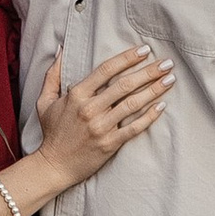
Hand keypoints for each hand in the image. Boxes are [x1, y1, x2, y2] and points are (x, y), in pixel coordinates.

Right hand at [33, 44, 172, 188]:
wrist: (54, 166)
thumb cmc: (52, 133)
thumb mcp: (45, 101)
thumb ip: (52, 74)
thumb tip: (60, 49)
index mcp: (77, 95)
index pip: (107, 70)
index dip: (127, 58)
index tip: (144, 50)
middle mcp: (90, 109)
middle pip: (125, 85)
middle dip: (149, 71)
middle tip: (167, 63)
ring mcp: (101, 127)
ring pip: (133, 104)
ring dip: (154, 90)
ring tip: (170, 80)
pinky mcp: (109, 144)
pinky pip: (134, 127)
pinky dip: (149, 116)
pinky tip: (162, 106)